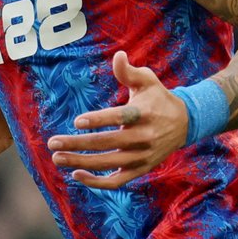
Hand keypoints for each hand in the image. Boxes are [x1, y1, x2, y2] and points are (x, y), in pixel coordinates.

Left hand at [47, 51, 189, 188]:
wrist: (185, 123)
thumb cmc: (158, 98)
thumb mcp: (148, 80)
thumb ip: (128, 71)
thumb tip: (117, 55)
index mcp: (144, 113)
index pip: (120, 117)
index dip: (98, 120)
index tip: (76, 121)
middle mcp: (144, 137)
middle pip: (108, 143)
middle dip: (78, 144)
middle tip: (52, 142)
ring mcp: (142, 156)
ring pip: (108, 164)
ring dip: (81, 163)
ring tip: (57, 157)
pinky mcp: (141, 169)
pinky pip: (117, 181)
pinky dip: (97, 182)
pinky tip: (76, 174)